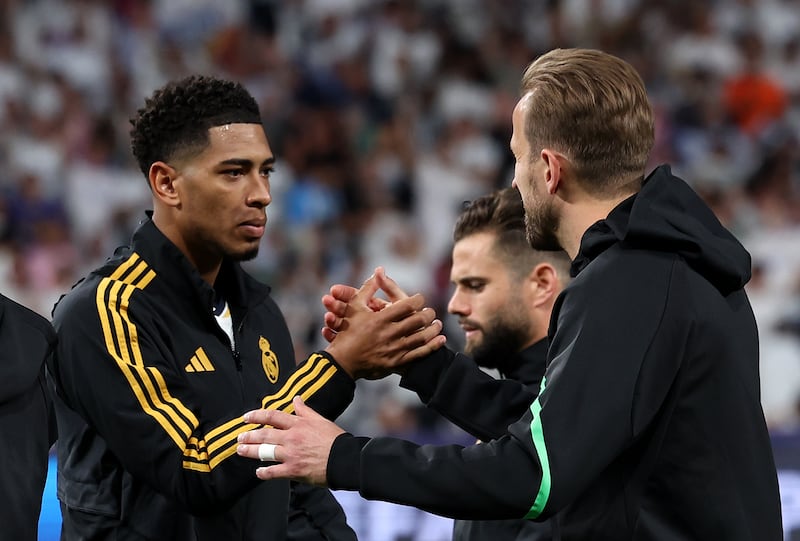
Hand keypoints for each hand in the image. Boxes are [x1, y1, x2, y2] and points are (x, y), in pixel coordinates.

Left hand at [237, 396, 341, 485]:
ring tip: (241, 451)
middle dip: (249, 436)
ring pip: (265, 452)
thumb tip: (296, 399)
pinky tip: (258, 472)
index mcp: (298, 424)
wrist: (344, 458)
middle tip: (239, 438)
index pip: (272, 416)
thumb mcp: (320, 420)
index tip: (246, 417)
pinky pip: (274, 472)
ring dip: (250, 451)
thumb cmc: (334, 440)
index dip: (257, 416)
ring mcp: (291, 454)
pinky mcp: (293, 470)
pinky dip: (264, 473)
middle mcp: (292, 438)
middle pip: (265, 434)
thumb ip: (305, 410)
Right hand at [322, 269, 444, 378]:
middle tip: (431, 311)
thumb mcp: (355, 307)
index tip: (420, 298)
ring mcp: (394, 349)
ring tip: (438, 323)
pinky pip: (419, 354)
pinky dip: (433, 346)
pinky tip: (440, 339)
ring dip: (433, 329)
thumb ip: (368, 289)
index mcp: (380, 319)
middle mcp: (389, 334)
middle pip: (417, 321)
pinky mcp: (396, 362)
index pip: (407, 306)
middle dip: (428, 314)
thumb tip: (379, 271)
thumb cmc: (348, 332)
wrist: (342, 362)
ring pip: (421, 337)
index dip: (418, 300)